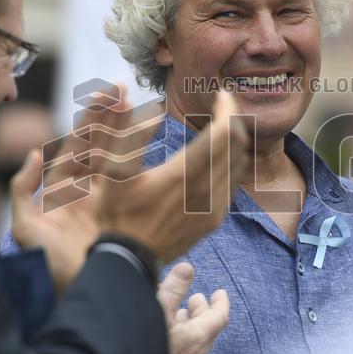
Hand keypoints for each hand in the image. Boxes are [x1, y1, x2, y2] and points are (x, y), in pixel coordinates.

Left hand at [10, 85, 149, 292]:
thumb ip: (23, 191)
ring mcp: (107, 201)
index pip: (77, 144)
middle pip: (98, 144)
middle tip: (122, 89)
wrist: (80, 294)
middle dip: (109, 115)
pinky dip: (140, 160)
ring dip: (126, 131)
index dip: (89, 119)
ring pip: (116, 158)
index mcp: (63, 189)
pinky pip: (131, 181)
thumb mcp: (27, 229)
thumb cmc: (48, 267)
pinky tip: (152, 141)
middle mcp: (87, 191)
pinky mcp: (122, 214)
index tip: (103, 96)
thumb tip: (34, 154)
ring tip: (139, 105)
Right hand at [98, 90, 250, 262]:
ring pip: (239, 163)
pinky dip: (232, 163)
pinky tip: (218, 157)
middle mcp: (205, 190)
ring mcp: (214, 207)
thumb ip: (129, 135)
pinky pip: (233, 183)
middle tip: (222, 105)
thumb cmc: (117, 212)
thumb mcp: (112, 171)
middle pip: (237, 144)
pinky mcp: (215, 220)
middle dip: (232, 119)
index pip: (224, 132)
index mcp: (184, 173)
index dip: (227, 108)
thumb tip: (145, 106)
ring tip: (221, 126)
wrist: (130, 258)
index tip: (221, 95)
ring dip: (235, 141)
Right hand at [156, 262, 230, 353]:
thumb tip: (187, 268)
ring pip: (195, 344)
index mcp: (198, 337)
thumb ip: (173, 289)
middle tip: (196, 299)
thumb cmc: (145, 349)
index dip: (220, 302)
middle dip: (202, 312)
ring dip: (190, 326)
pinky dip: (181, 340)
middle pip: (207, 330)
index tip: (219, 292)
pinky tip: (166, 338)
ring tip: (179, 315)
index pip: (219, 316)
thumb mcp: (158, 311)